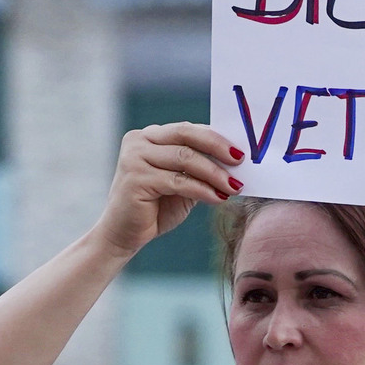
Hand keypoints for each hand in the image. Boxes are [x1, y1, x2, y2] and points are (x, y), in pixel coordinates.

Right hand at [93, 123, 243, 258]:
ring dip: (214, 173)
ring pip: (185, 158)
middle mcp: (139, 140)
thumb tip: (234, 164)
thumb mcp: (181, 185)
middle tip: (240, 160)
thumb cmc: (154, 209)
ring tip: (234, 186)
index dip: (215, 138)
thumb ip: (199, 170)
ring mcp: (134, 157)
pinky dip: (202, 189)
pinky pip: (178, 181)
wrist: (123, 235)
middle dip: (217, 147)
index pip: (187, 130)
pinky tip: (219, 198)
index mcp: (150, 136)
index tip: (240, 150)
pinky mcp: (136, 178)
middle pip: (186, 135)